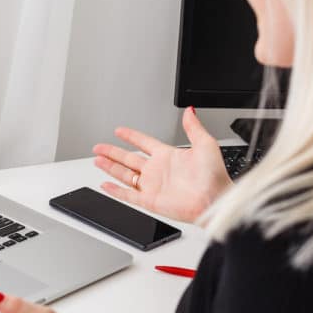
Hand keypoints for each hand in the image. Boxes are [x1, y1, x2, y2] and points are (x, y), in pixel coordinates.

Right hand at [92, 107, 230, 222]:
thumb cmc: (215, 176)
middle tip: (99, 147)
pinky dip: (115, 191)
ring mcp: (153, 186)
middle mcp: (158, 170)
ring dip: (110, 167)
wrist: (214, 200)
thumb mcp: (205, 144)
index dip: (131, 136)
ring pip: (125, 175)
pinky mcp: (150, 201)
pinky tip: (105, 185)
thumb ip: (193, 127)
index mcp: (169, 156)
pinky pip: (128, 195)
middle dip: (113, 152)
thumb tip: (189, 111)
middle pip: (129, 159)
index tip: (120, 131)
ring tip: (97, 160)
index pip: (144, 143)